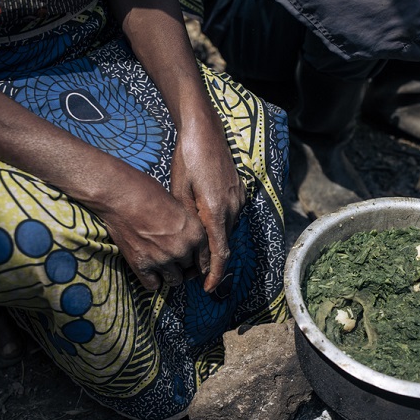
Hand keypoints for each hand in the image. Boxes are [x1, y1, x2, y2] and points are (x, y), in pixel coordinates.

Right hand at [100, 171, 209, 290]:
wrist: (121, 195)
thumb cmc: (148, 193)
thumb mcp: (179, 207)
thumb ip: (187, 228)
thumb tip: (189, 242)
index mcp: (196, 234)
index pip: (205, 261)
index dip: (198, 264)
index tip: (192, 265)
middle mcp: (183, 249)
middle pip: (189, 269)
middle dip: (182, 265)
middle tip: (171, 257)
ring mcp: (163, 259)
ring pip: (174, 280)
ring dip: (169, 274)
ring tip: (160, 263)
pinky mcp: (142, 265)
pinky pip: (153, 285)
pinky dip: (152, 280)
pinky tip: (148, 270)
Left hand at [170, 113, 244, 292]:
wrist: (204, 130)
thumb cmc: (186, 159)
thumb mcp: (179, 191)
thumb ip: (187, 219)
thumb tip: (191, 244)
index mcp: (216, 210)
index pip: (220, 253)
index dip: (214, 274)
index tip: (208, 289)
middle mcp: (232, 207)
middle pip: (225, 245)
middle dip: (211, 262)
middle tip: (193, 274)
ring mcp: (239, 199)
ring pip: (227, 231)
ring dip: (215, 244)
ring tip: (196, 252)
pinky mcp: (240, 191)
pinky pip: (230, 216)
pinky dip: (219, 228)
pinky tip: (205, 226)